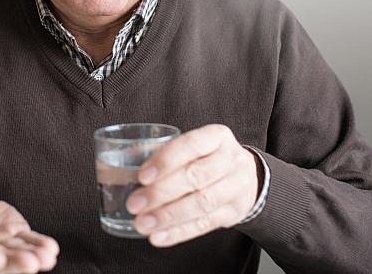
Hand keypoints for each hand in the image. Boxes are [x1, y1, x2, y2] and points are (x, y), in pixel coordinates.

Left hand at [126, 124, 260, 246]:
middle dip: (161, 192)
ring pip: (201, 203)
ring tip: (143, 223)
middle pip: (196, 176)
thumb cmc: (207, 158)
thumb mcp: (193, 147)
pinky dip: (179, 232)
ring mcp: (236, 187)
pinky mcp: (234, 212)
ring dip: (168, 216)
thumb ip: (163, 152)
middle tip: (135, 203)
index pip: (191, 144)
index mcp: (217, 136)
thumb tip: (125, 162)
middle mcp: (231, 160)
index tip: (142, 176)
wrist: (246, 176)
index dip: (166, 160)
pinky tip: (158, 236)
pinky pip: (205, 224)